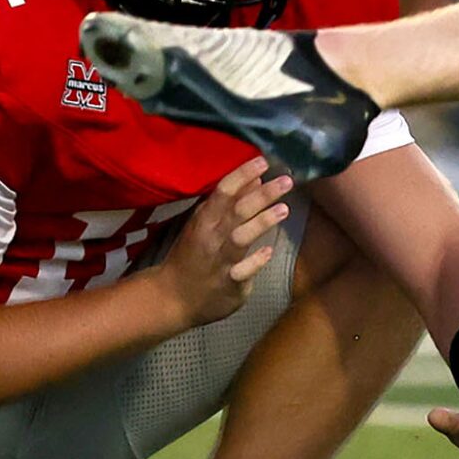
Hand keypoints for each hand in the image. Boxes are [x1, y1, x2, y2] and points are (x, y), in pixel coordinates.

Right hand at [156, 159, 292, 327]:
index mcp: (204, 220)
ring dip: (262, 222)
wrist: (172, 298)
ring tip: (284, 209)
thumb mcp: (204, 224)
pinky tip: (268, 251)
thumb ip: (230, 203)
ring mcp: (220, 261)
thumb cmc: (190, 255)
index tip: (263, 160)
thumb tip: (257, 178)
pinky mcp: (229, 284)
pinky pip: (243, 271)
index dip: (243, 174)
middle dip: (262, 195)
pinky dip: (255, 261)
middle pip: (237, 211)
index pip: (224, 191)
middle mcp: (212, 237)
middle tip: (286, 180)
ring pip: (241, 237)